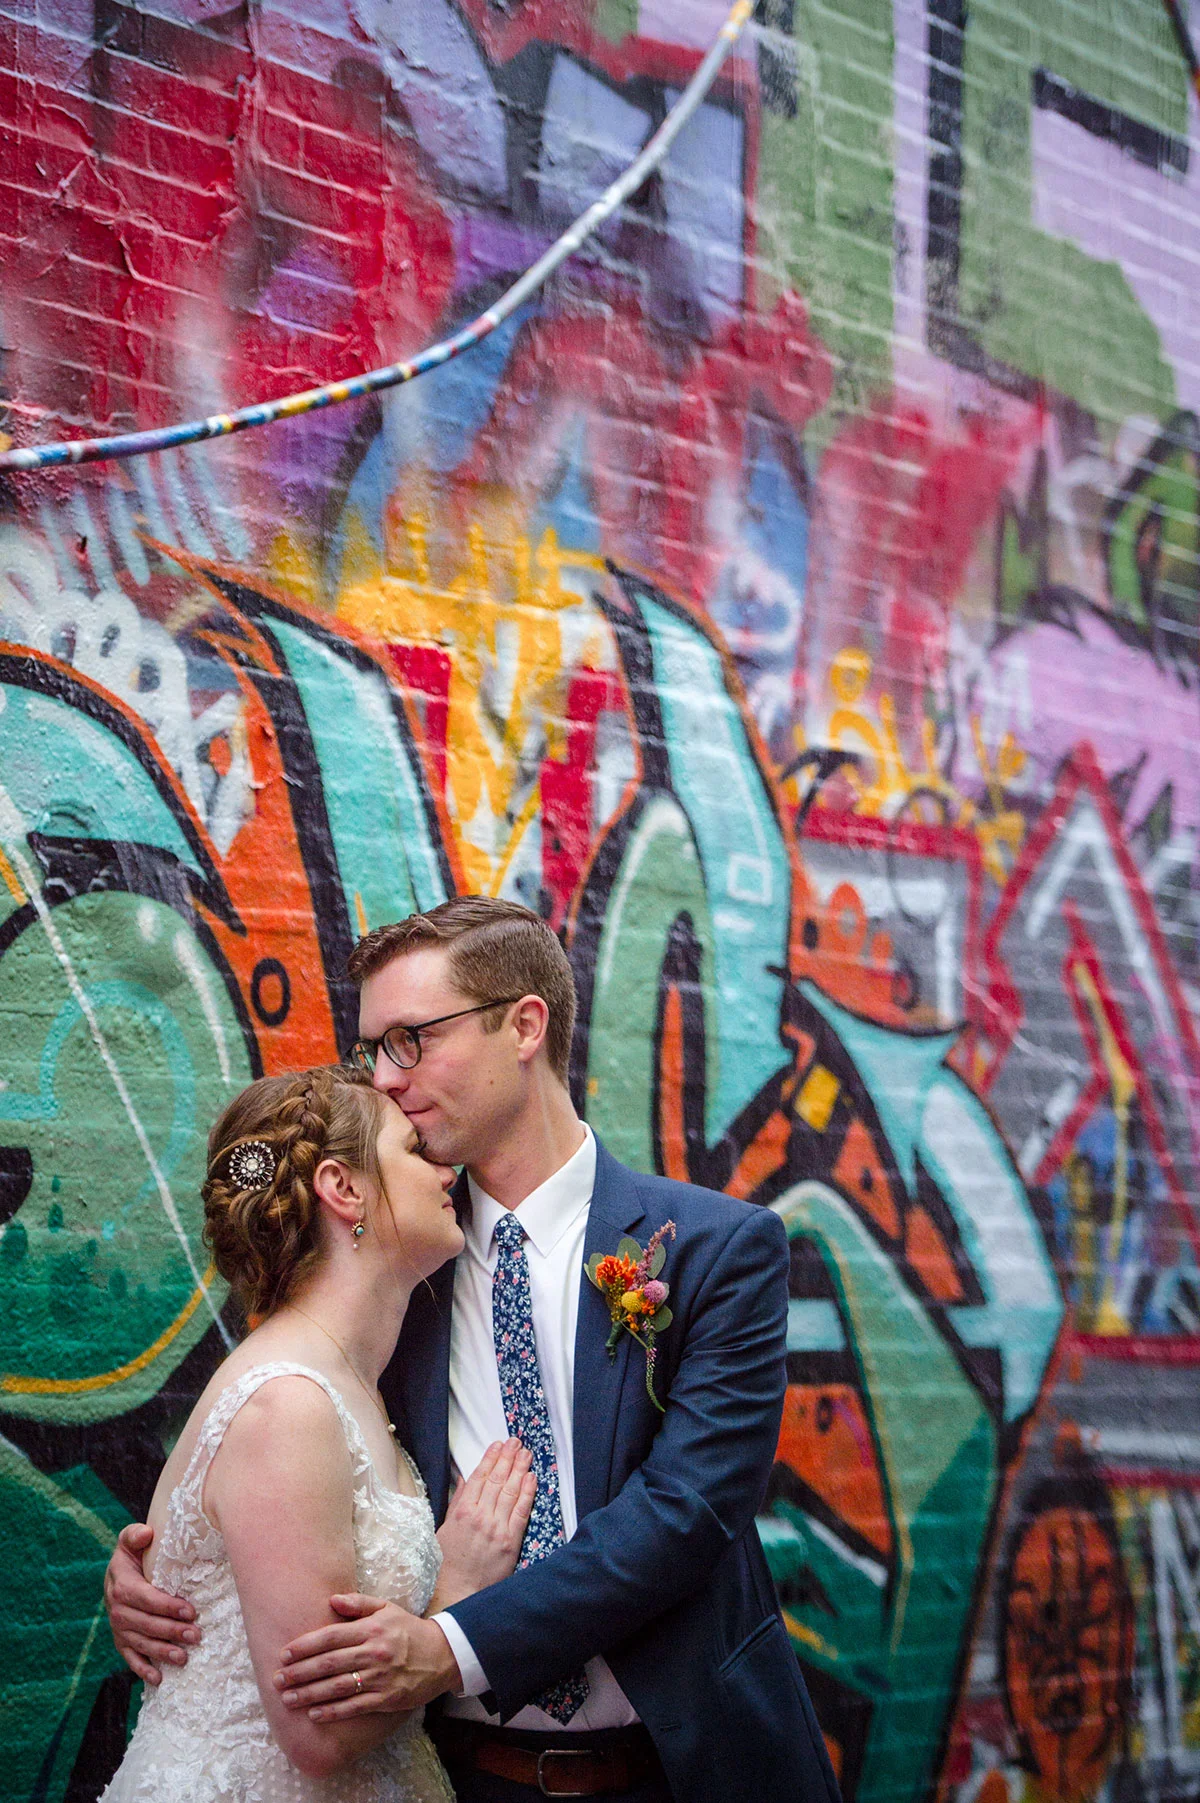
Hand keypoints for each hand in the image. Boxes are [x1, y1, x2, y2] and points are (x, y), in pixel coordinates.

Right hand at [104, 1523, 199, 1684]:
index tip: (190, 1610)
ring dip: (162, 1652)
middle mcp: (117, 1609)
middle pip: (145, 1624)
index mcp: (121, 1584)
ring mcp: (118, 1628)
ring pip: (140, 1643)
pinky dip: (142, 1669)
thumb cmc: (133, 1554)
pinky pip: (130, 1658)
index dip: (167, 1606)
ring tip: (184, 1658)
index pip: (145, 1598)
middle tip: (196, 1635)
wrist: (118, 1573)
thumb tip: (147, 1533)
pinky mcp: (121, 1641)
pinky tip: (158, 1679)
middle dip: (171, 1631)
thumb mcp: (130, 1540)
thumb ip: (135, 1535)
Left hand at [275, 1598, 460, 1719]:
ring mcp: (380, 1678)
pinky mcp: (386, 1699)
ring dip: (309, 1694)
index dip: (305, 1646)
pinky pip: (354, 1706)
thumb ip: (358, 1603)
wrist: (442, 1655)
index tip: (284, 1655)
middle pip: (329, 1664)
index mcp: (371, 1629)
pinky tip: (313, 1714)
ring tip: (288, 1699)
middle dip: (299, 1673)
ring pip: (337, 1687)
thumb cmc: (408, 1630)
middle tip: (277, 1679)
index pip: (331, 1636)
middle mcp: (373, 1652)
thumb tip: (331, 1599)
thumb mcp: (387, 1608)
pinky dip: (332, 1711)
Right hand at [434, 1438, 533, 1608]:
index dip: (490, 1459)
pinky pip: (521, 1512)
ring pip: (511, 1492)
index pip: (480, 1477)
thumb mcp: (445, 1528)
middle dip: (507, 1458)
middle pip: (497, 1480)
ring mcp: (497, 1528)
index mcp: (462, 1512)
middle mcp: (481, 1516)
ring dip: (519, 1469)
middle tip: (515, 1442)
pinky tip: (531, 1478)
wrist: (458, 1592)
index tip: (497, 1445)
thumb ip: (457, 1501)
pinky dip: (527, 1493)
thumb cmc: (447, 1564)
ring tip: (525, 1453)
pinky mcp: (510, 1542)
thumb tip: (464, 1479)